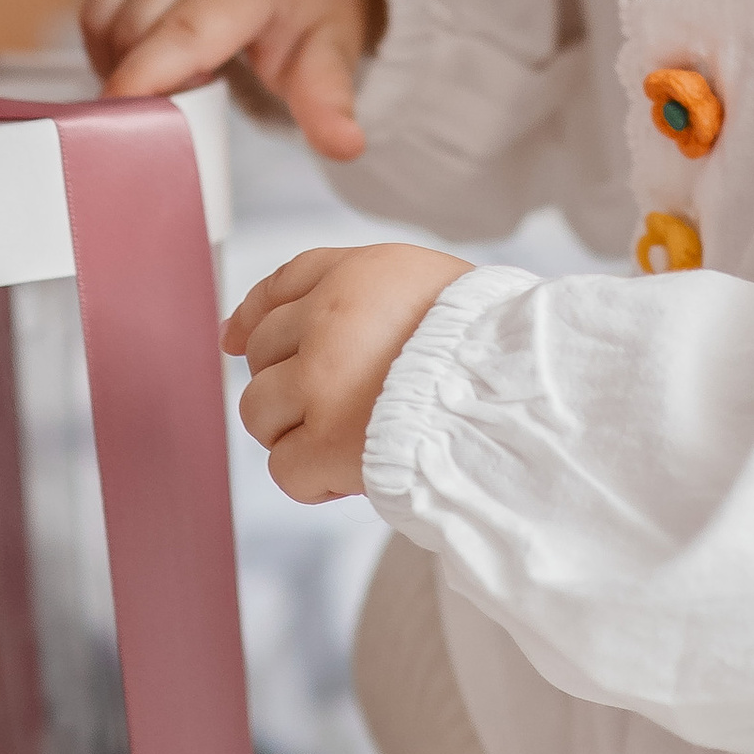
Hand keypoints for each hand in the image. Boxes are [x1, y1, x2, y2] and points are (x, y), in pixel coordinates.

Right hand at [81, 0, 384, 153]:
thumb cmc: (311, 3)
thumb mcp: (332, 52)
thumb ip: (328, 101)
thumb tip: (346, 145)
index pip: (180, 35)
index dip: (142, 81)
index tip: (116, 125)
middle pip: (135, 37)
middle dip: (147, 84)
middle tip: (195, 96)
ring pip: (106, 24)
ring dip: (124, 65)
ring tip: (179, 74)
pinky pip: (95, 9)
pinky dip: (109, 45)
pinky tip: (152, 56)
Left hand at [227, 241, 471, 499]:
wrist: (521, 400)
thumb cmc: (484, 348)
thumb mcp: (426, 284)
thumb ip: (350, 291)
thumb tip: (233, 331)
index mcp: (357, 274)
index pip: (280, 287)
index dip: (254, 317)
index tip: (238, 341)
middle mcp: (329, 320)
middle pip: (261, 352)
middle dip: (290, 382)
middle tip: (343, 403)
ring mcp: (323, 383)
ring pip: (258, 411)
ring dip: (294, 432)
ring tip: (349, 438)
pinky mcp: (327, 443)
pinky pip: (284, 469)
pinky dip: (313, 479)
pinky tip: (351, 474)